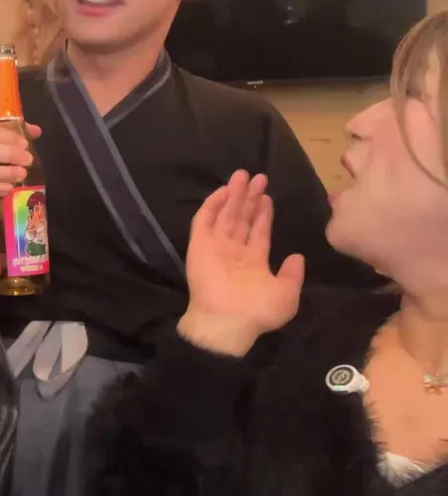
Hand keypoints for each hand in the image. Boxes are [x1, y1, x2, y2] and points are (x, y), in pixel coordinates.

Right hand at [179, 170, 305, 356]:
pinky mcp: (199, 245)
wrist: (227, 320)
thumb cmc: (258, 310)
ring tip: (243, 175)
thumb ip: (292, 274)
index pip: (258, 232)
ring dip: (234, 195)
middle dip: (249, 198)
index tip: (267, 196)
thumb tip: (296, 256)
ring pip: (225, 215)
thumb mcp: (287, 294)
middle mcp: (234, 252)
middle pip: (242, 219)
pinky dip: (212, 205)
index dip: (263, 214)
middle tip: (258, 177)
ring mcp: (215, 247)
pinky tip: (224, 190)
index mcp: (253, 263)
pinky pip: (204, 220)